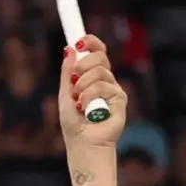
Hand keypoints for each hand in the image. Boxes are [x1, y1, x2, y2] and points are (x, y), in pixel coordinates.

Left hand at [58, 35, 125, 149]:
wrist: (83, 144)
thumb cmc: (74, 125)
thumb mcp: (65, 94)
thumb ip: (67, 73)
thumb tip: (68, 49)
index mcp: (93, 77)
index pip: (97, 51)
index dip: (90, 42)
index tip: (79, 42)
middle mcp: (106, 81)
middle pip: (100, 56)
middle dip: (83, 64)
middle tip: (74, 80)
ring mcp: (114, 90)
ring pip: (99, 71)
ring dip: (83, 86)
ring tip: (79, 103)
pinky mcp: (120, 100)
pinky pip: (103, 86)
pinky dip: (89, 96)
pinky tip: (86, 110)